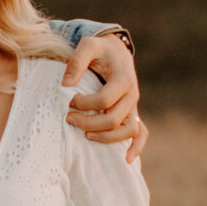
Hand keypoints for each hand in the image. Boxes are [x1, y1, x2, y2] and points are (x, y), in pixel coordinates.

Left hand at [61, 35, 145, 160]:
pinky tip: (126, 159)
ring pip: (128, 130)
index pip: (105, 99)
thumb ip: (77, 61)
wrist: (115, 51)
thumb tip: (65, 85)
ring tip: (86, 136)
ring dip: (107, 137)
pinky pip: (141, 133)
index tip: (70, 101)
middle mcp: (132, 94)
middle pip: (113, 119)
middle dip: (89, 123)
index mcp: (124, 78)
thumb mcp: (88, 45)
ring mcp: (133, 106)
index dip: (85, 104)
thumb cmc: (100, 49)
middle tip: (69, 119)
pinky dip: (136, 147)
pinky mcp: (132, 113)